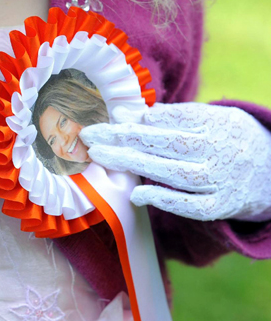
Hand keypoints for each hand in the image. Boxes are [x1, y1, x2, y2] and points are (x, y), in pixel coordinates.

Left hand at [79, 102, 270, 220]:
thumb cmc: (231, 139)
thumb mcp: (213, 118)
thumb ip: (175, 116)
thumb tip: (132, 114)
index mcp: (217, 122)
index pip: (172, 119)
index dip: (138, 120)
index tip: (110, 118)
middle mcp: (218, 150)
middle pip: (165, 143)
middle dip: (123, 137)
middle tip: (89, 135)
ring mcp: (220, 180)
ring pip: (173, 172)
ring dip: (133, 163)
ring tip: (100, 155)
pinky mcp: (221, 206)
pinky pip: (191, 206)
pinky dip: (164, 200)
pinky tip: (137, 194)